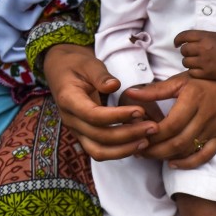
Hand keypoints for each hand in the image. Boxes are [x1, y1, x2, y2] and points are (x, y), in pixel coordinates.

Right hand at [43, 44, 156, 159]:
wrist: (62, 72)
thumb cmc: (78, 66)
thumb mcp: (88, 64)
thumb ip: (100, 75)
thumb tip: (114, 85)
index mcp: (68, 99)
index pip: (93, 115)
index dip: (118, 116)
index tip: (140, 110)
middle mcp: (70, 119)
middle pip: (99, 136)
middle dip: (128, 134)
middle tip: (153, 127)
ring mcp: (76, 131)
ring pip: (98, 151)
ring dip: (125, 149)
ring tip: (147, 140)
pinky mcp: (84, 137)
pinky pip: (100, 151)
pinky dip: (120, 151)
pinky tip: (138, 144)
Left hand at [125, 72, 215, 167]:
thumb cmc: (207, 80)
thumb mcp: (181, 80)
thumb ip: (156, 90)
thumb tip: (130, 94)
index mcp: (192, 101)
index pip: (170, 125)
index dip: (152, 134)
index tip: (138, 135)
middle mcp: (204, 117)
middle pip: (177, 141)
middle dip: (155, 149)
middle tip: (139, 149)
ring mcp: (214, 129)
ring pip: (188, 150)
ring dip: (167, 156)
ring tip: (150, 155)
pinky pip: (205, 155)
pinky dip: (189, 163)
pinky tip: (173, 163)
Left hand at [174, 30, 215, 81]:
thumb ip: (204, 37)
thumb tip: (191, 41)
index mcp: (205, 37)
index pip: (184, 36)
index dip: (178, 39)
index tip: (177, 43)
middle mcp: (203, 48)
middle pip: (184, 50)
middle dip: (186, 52)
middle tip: (191, 54)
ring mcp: (204, 62)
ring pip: (186, 62)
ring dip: (189, 62)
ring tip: (197, 62)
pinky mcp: (207, 73)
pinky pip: (192, 72)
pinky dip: (194, 71)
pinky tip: (200, 70)